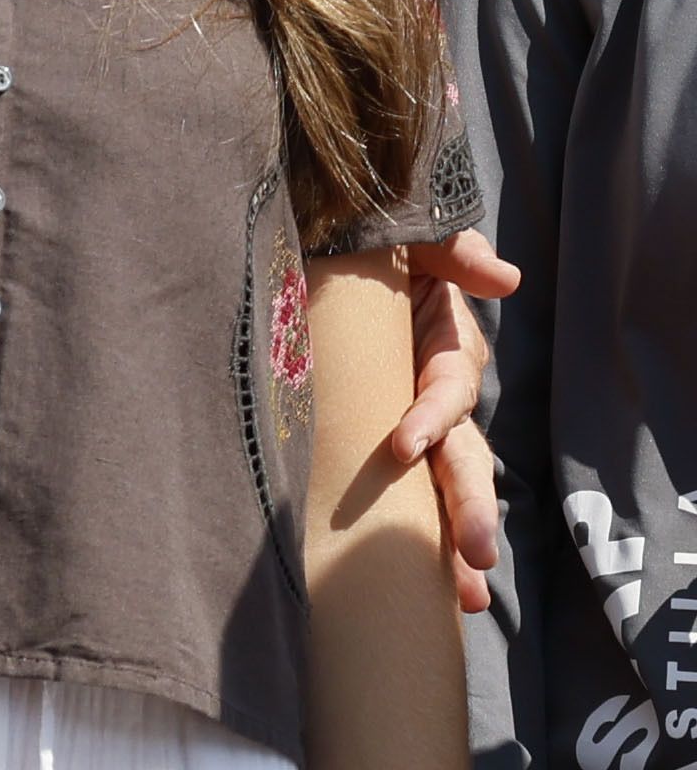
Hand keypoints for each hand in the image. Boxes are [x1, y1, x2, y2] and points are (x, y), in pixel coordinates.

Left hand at [394, 230, 520, 609]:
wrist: (325, 253)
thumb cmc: (374, 246)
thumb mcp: (413, 238)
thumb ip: (455, 252)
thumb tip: (508, 278)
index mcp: (442, 348)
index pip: (446, 389)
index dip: (429, 416)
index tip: (403, 447)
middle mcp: (435, 395)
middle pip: (462, 456)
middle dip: (468, 506)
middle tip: (476, 557)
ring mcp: (413, 424)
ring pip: (445, 487)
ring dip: (455, 539)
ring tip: (465, 595)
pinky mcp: (381, 444)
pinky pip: (410, 495)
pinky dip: (424, 540)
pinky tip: (437, 594)